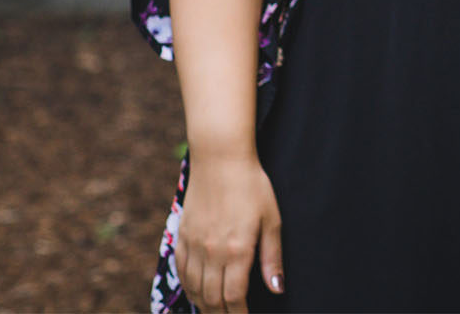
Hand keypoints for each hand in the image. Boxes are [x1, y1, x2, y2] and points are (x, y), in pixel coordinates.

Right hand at [177, 150, 281, 311]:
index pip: (234, 297)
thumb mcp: (272, 220)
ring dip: (204, 306)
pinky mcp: (182, 237)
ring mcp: (194, 245)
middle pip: (212, 299)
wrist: (220, 160)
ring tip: (215, 313)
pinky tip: (196, 295)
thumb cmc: (252, 186)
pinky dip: (188, 289)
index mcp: (237, 250)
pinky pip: (182, 272)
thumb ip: (273, 257)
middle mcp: (212, 252)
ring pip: (194, 289)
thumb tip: (277, 289)